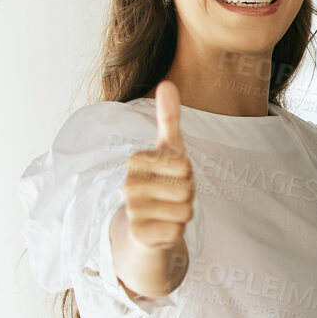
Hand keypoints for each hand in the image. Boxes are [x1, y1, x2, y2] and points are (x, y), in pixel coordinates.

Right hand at [122, 81, 194, 270]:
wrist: (146, 228)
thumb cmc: (163, 183)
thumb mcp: (169, 149)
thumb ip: (168, 117)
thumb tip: (167, 83)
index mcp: (135, 161)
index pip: (184, 164)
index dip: (187, 173)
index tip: (173, 176)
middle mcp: (128, 185)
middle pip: (187, 187)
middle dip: (188, 193)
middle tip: (172, 196)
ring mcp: (131, 210)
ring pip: (186, 209)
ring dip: (184, 213)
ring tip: (167, 211)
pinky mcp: (138, 235)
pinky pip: (177, 230)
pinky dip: (177, 231)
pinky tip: (163, 228)